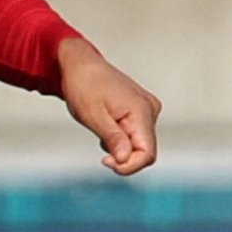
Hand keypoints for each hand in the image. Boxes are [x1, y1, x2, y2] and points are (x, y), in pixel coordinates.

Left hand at [57, 40, 160, 176]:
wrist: (81, 65)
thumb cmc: (83, 86)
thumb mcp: (93, 115)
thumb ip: (112, 138)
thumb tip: (124, 159)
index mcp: (141, 110)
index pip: (148, 153)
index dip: (129, 166)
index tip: (105, 162)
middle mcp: (150, 110)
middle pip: (146, 150)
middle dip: (123, 157)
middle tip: (101, 152)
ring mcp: (147, 109)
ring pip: (140, 144)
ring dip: (120, 146)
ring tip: (100, 129)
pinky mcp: (141, 110)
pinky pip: (135, 134)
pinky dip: (120, 138)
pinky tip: (106, 125)